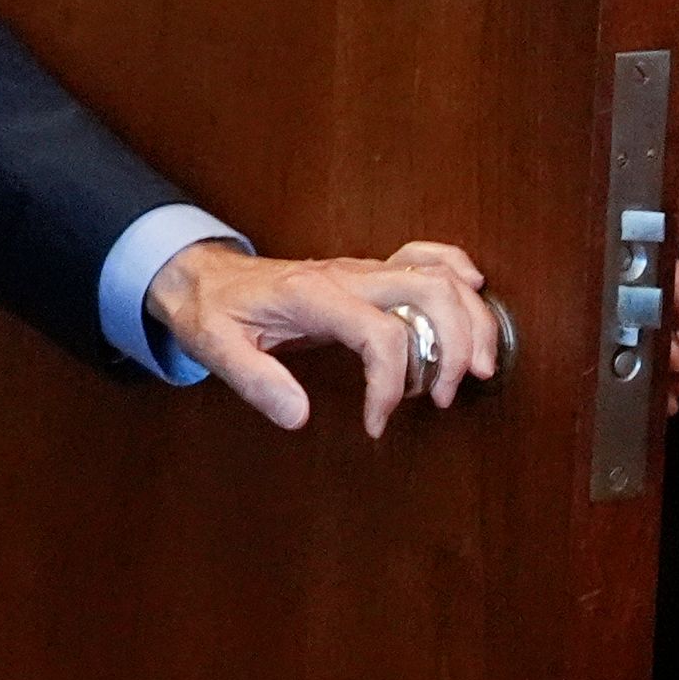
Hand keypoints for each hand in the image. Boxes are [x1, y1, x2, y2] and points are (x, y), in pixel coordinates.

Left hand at [146, 238, 499, 435]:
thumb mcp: (216, 346)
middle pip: (429, 293)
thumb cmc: (212, 309)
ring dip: (471, 321)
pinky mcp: (368, 272)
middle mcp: (345, 274)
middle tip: (445, 396)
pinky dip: (458, 275)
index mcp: (311, 293)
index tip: (376, 422)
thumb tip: (298, 417)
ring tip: (475, 369)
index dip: (389, 385)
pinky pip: (426, 257)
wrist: (203, 275)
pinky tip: (475, 299)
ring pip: (439, 276)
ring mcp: (361, 269)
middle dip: (455, 348)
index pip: (380, 333)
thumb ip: (255, 382)